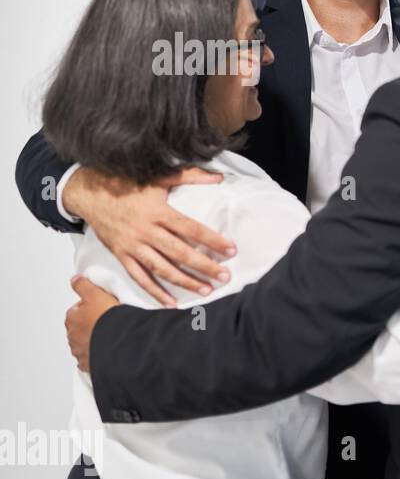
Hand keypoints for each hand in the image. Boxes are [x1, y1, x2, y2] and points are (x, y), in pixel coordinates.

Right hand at [63, 166, 234, 306]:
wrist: (88, 193)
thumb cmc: (126, 184)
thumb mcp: (158, 177)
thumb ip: (189, 176)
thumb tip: (219, 176)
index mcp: (158, 212)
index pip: (191, 229)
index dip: (213, 240)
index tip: (231, 250)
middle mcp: (146, 231)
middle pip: (180, 253)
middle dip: (204, 266)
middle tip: (225, 277)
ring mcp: (132, 246)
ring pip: (162, 269)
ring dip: (184, 282)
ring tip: (205, 291)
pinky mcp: (121, 256)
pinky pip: (139, 277)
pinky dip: (154, 292)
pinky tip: (170, 303)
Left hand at [66, 275, 119, 372]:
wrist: (118, 342)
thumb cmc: (107, 320)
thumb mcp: (95, 293)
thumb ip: (82, 285)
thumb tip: (75, 280)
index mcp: (72, 318)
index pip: (77, 309)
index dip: (91, 306)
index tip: (102, 306)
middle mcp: (72, 336)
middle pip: (81, 327)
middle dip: (91, 324)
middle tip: (108, 320)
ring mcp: (80, 351)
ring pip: (86, 343)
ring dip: (94, 340)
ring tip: (111, 334)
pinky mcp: (90, 364)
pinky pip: (92, 359)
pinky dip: (98, 355)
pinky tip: (108, 349)